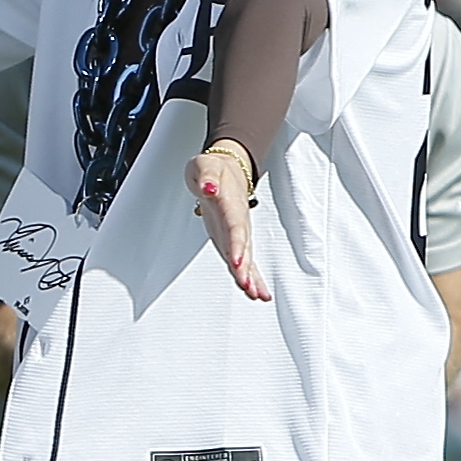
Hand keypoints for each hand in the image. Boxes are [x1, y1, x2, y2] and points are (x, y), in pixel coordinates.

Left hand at [190, 140, 269, 301]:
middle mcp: (238, 221)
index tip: (238, 262)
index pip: (235, 227)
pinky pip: (243, 260)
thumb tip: (208, 188)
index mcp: (231, 204)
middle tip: (249, 287)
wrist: (226, 169)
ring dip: (251, 276)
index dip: (237, 245)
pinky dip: (249, 276)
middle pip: (244, 247)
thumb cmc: (213, 169)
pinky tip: (254, 292)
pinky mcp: (233, 241)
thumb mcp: (203, 166)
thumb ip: (206, 177)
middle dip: (246, 268)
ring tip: (257, 295)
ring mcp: (238, 233)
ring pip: (246, 257)